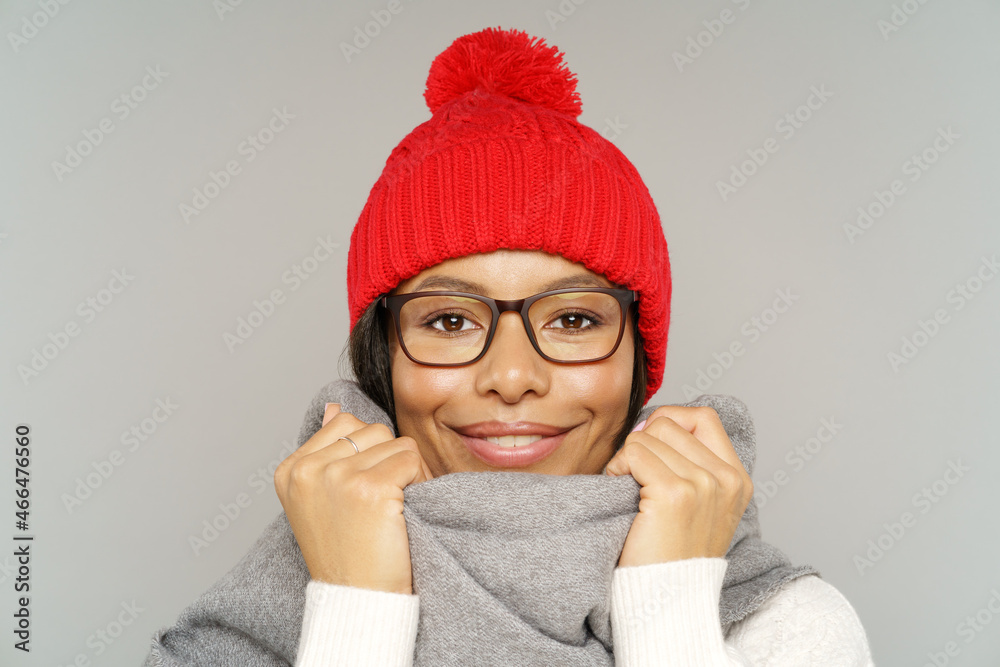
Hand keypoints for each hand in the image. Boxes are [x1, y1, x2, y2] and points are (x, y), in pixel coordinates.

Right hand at [274, 403, 433, 593]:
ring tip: (391, 507)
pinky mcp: (369, 489)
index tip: (361, 493)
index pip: (344, 424)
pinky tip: (402, 512)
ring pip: (395, 442)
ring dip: (405, 471)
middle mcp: (308, 470)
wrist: (357, 600)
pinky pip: (411, 459)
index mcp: (290, 469)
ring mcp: (336, 477)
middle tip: (381, 502)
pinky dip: (419, 482)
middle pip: (372, 429)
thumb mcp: (320, 499)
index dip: (367, 453)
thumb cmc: (345, 553)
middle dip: (387, 459)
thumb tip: (335, 407)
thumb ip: (326, 450)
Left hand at [603, 406, 752, 566]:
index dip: (669, 421)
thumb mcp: (698, 505)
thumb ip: (689, 463)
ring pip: (649, 435)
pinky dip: (618, 466)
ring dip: (627, 457)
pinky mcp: (675, 494)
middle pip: (670, 422)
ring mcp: (704, 485)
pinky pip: (634, 452)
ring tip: (628, 488)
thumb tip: (652, 421)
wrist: (666, 600)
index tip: (650, 447)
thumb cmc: (670, 553)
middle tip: (633, 475)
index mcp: (737, 479)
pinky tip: (619, 490)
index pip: (703, 417)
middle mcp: (727, 479)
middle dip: (643, 441)